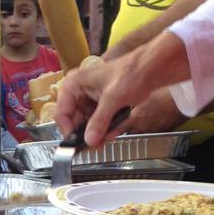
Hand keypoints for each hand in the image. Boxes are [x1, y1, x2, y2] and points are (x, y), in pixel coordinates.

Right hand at [56, 31, 187, 147]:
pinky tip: (113, 133)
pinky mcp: (102, 105)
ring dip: (98, 133)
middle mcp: (79, 92)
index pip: (62, 113)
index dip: (69, 130)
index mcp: (74, 84)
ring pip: (88, 124)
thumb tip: (89, 141)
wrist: (152, 68)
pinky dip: (106, 129)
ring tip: (106, 139)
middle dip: (87, 134)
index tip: (77, 143)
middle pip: (75, 121)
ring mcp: (91, 99)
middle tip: (96, 145)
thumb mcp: (112, 99)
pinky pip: (99, 122)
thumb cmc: (131, 73)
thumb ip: (99, 121)